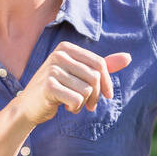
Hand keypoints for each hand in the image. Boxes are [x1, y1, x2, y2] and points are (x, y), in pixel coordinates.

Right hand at [15, 42, 131, 126]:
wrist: (28, 107)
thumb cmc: (57, 89)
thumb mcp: (79, 75)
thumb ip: (102, 66)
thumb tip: (128, 57)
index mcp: (67, 48)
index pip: (99, 63)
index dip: (107, 82)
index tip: (107, 96)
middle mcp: (58, 55)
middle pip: (95, 77)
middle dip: (96, 96)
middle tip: (90, 105)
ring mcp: (52, 69)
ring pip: (87, 90)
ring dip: (84, 103)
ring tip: (73, 103)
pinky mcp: (48, 86)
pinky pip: (77, 100)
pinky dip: (75, 108)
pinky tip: (65, 107)